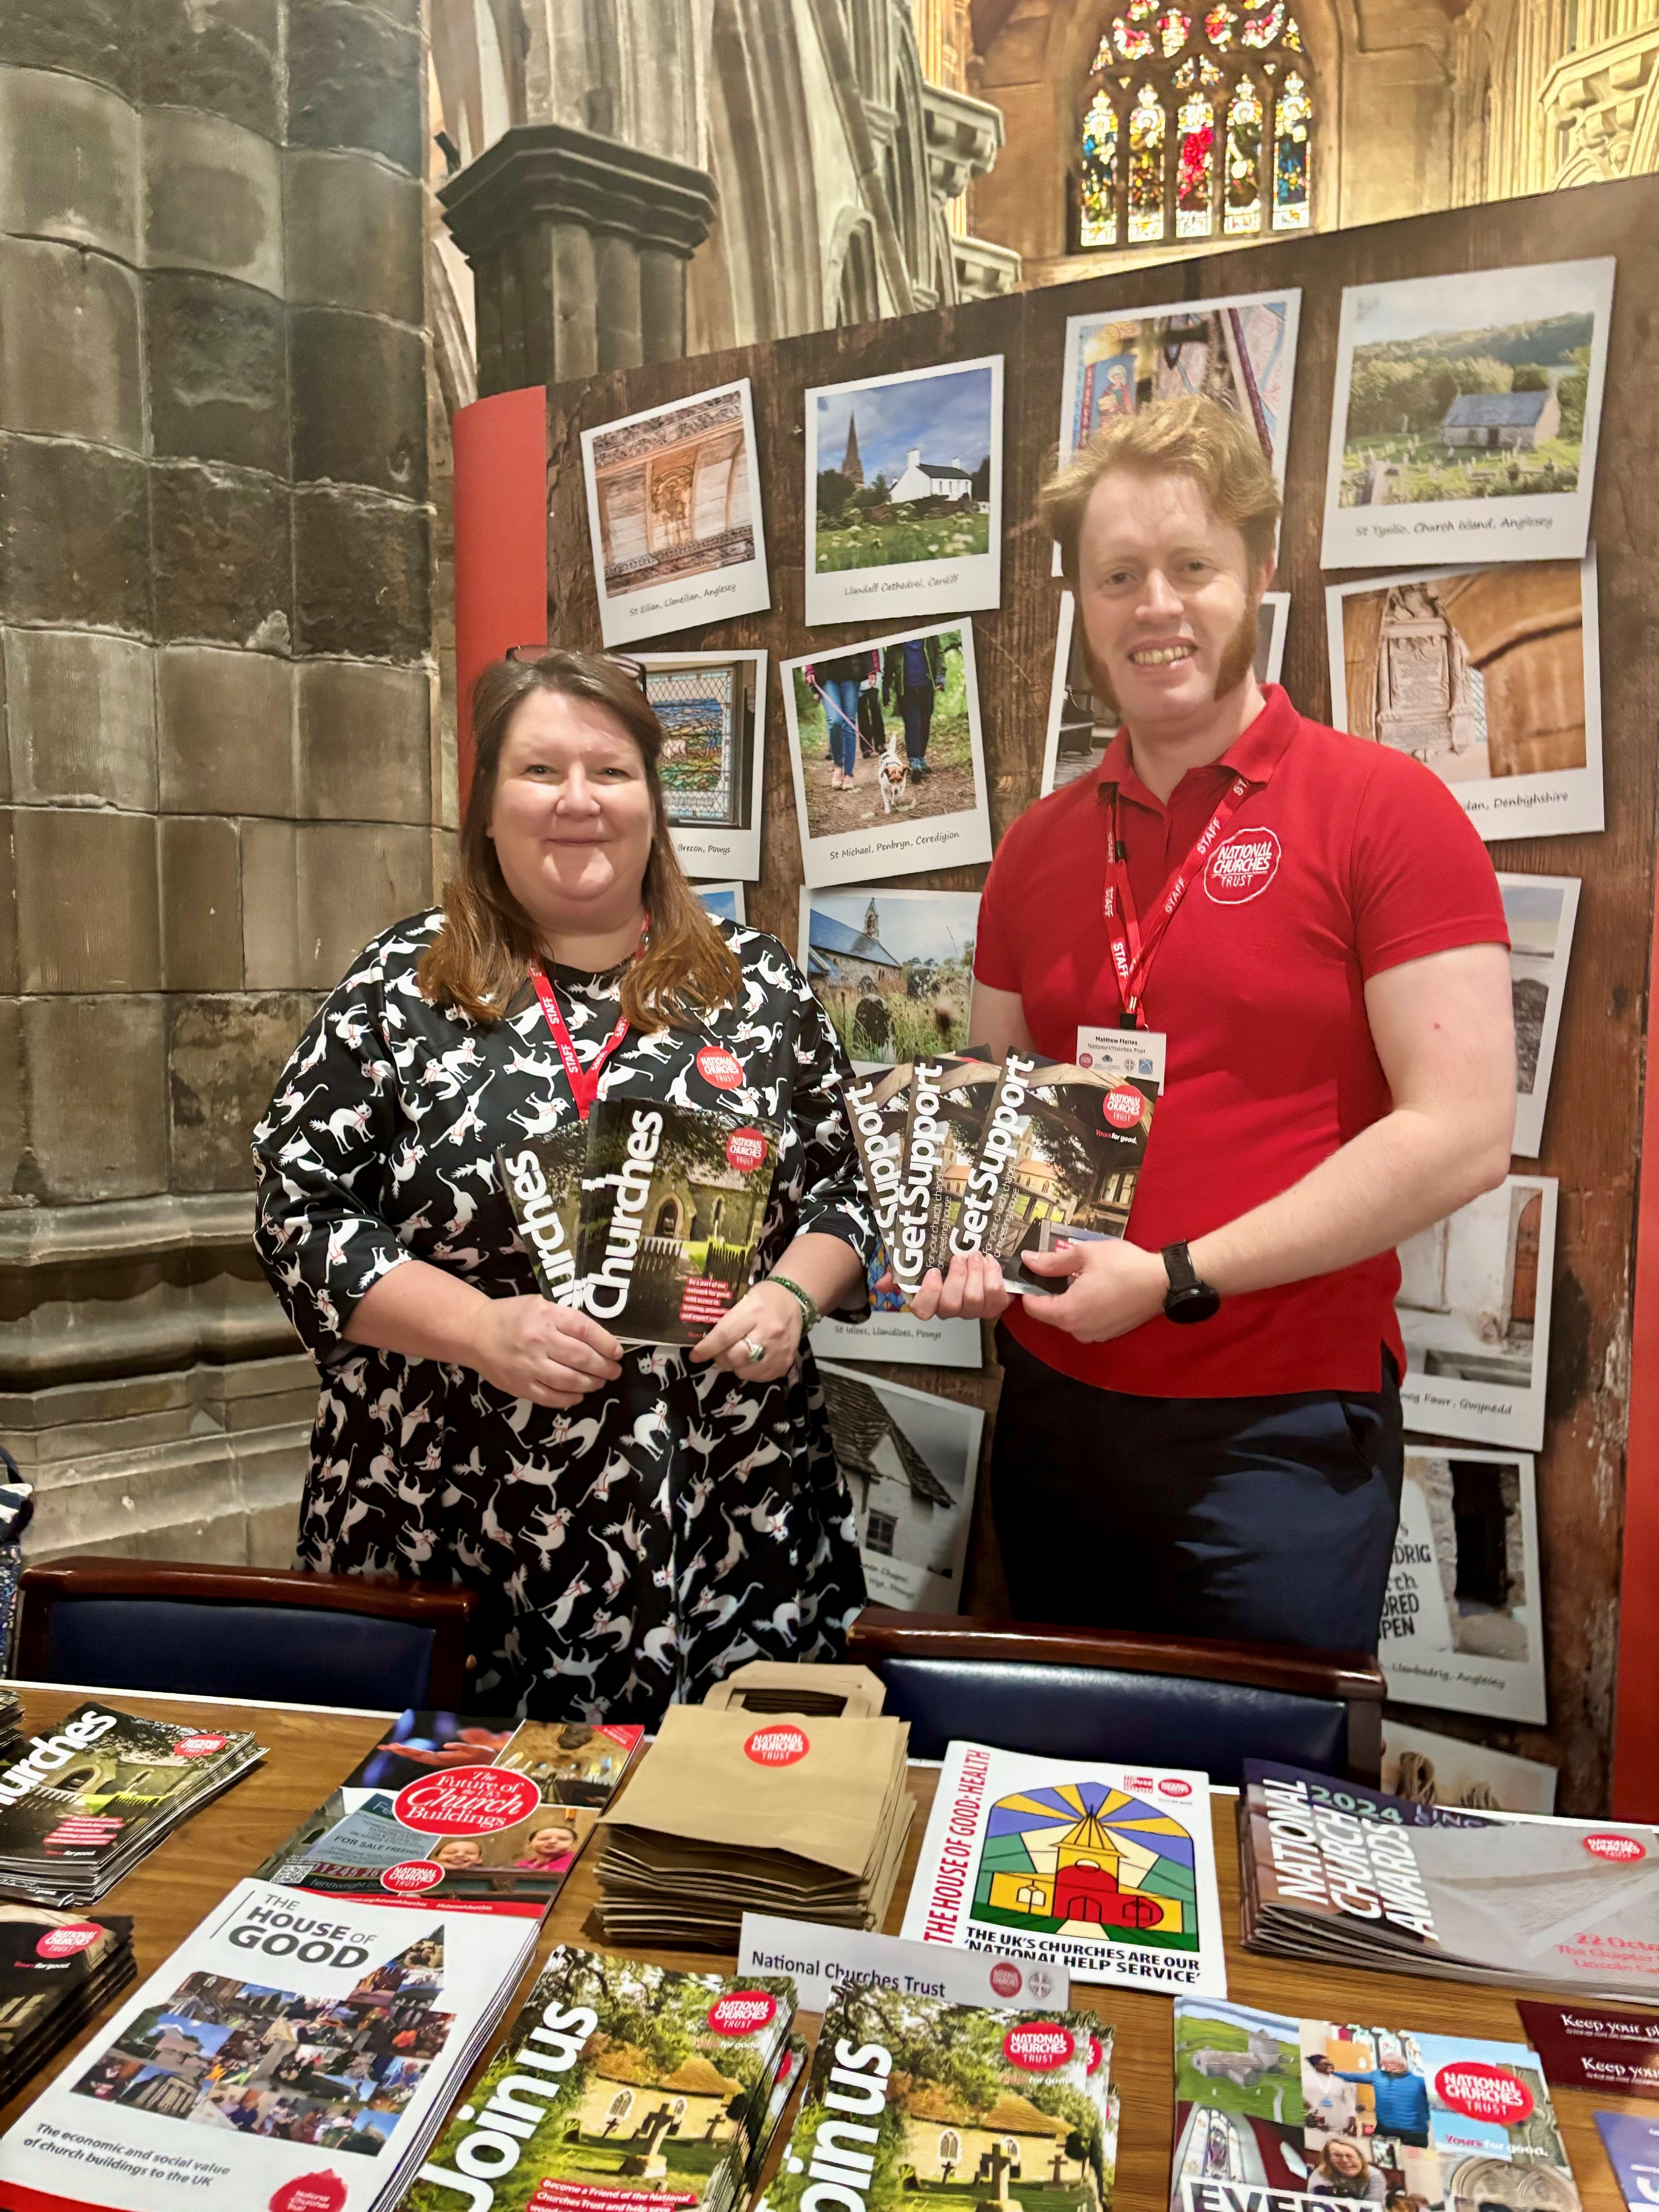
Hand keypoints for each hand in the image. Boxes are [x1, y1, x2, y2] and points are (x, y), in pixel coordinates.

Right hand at [469, 1295, 623, 1406]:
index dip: (607, 1344)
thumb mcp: (541, 1305)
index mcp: (546, 1316)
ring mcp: (529, 1366)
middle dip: (604, 1368)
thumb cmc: (512, 1317)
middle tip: (614, 1371)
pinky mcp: (521, 1386)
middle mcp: (539, 1341)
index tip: (617, 1352)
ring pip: (570, 1381)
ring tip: (600, 1382)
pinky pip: (552, 1397)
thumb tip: (599, 1340)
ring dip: (591, 1384)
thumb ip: (566, 1320)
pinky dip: (570, 1398)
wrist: (475, 1334)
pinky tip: (578, 1394)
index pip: (586, 1331)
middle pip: (582, 1358)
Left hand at [690, 1279, 803, 1381]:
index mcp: (754, 1310)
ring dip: (735, 1366)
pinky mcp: (786, 1362)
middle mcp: (768, 1332)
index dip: (707, 1348)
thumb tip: (704, 1339)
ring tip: (736, 1355)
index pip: (725, 1335)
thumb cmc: (764, 1297)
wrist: (794, 1300)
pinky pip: (760, 1377)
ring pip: (745, 1371)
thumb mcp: (743, 1298)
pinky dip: (750, 1372)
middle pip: (735, 1357)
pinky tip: (750, 1360)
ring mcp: (779, 1350)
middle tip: (718, 1353)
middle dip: (720, 1358)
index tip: (695, 1355)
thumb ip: (726, 1318)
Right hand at [906, 1252, 1011, 1321]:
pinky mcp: (994, 1305)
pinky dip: (993, 1276)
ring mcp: (974, 1309)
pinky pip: (996, 1297)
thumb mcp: (920, 1264)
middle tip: (960, 1257)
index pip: (923, 1310)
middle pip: (950, 1304)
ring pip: (974, 1300)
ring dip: (975, 1274)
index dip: (928, 1294)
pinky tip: (989, 1261)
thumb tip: (881, 1285)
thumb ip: (900, 1273)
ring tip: (975, 1256)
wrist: (979, 1259)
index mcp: (932, 1300)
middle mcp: (952, 1309)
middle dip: (956, 1278)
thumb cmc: (947, 1263)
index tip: (934, 1272)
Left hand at [1019, 1237, 1168, 1342]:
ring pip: (1067, 1317)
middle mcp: (1078, 1329)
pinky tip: (1095, 1288)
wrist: (1163, 1283)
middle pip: (1049, 1313)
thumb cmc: (1125, 1266)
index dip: (1028, 1288)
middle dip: (1049, 1292)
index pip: (1031, 1307)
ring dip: (1067, 1299)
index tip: (1033, 1272)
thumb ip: (1052, 1261)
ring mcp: (1094, 1334)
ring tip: (1080, 1277)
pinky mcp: (1107, 1334)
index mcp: (1067, 1312)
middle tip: (1060, 1268)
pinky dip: (1083, 1307)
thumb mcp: (1085, 1254)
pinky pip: (1084, 1321)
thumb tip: (1028, 1261)